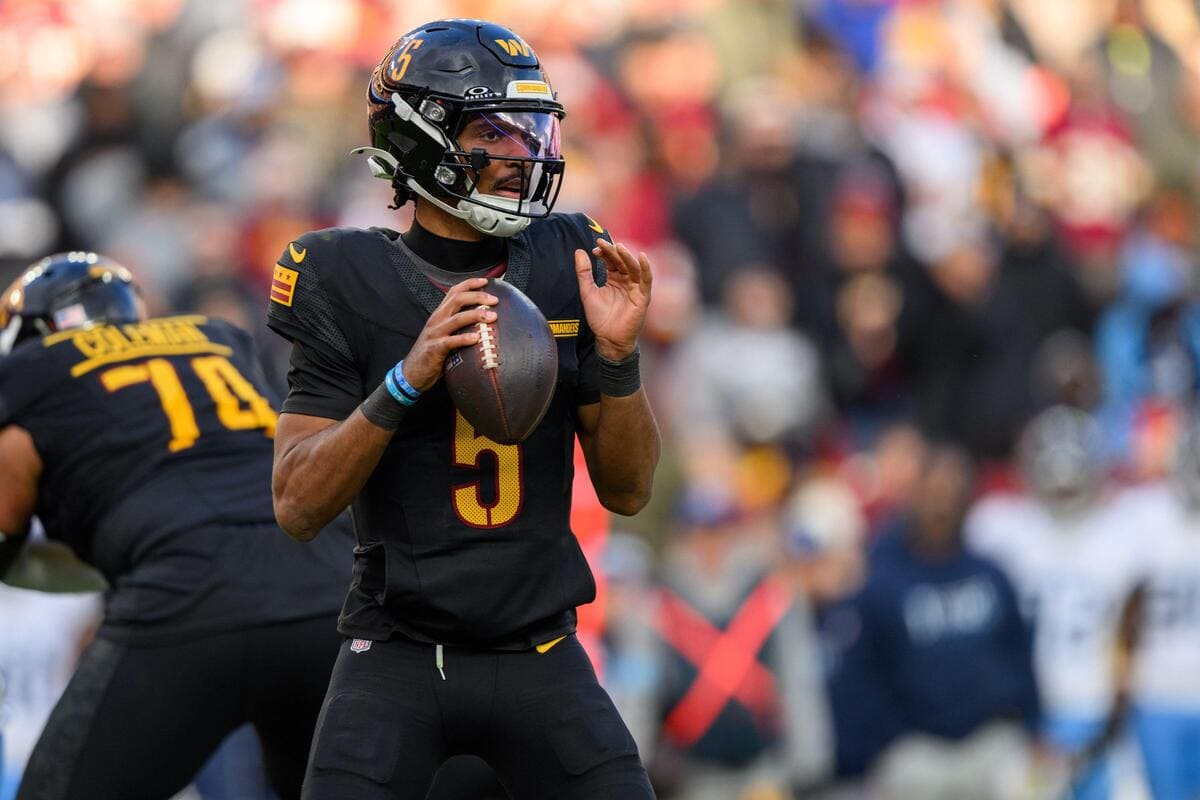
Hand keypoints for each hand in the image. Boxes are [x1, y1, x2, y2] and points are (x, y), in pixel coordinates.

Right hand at [402, 277, 496, 390]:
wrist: (412, 372)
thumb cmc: (432, 353)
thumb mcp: (444, 333)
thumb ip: (458, 325)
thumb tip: (482, 320)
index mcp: (440, 314)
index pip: (454, 292)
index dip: (470, 284)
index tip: (486, 281)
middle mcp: (437, 320)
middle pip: (458, 300)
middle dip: (477, 296)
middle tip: (495, 300)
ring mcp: (435, 333)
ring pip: (457, 318)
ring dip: (476, 315)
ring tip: (492, 316)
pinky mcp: (435, 349)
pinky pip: (451, 341)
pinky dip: (464, 339)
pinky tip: (477, 339)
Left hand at [574, 239, 651, 360]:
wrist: (608, 338)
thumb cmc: (600, 317)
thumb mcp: (587, 292)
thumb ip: (584, 272)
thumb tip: (579, 251)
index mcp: (614, 278)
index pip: (611, 260)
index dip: (605, 252)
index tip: (595, 247)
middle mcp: (626, 280)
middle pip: (622, 261)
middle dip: (613, 252)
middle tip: (603, 243)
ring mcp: (635, 288)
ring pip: (633, 267)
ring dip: (627, 256)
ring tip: (618, 247)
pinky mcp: (643, 296)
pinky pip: (647, 279)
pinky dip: (646, 268)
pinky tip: (642, 257)